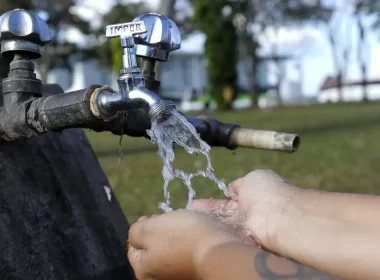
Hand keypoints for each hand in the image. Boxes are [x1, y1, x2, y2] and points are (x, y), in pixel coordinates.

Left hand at [127, 209, 251, 279]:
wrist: (221, 251)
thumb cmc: (182, 237)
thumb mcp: (150, 229)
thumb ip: (135, 232)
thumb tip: (137, 233)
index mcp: (144, 271)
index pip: (133, 247)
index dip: (142, 227)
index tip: (154, 216)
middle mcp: (159, 279)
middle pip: (152, 249)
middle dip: (159, 232)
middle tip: (170, 220)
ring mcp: (178, 276)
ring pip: (170, 250)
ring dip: (175, 237)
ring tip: (185, 225)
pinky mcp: (194, 272)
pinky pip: (186, 254)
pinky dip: (188, 244)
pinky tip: (196, 235)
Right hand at [193, 169, 298, 249]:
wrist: (278, 216)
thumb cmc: (266, 192)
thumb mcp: (252, 178)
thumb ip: (240, 184)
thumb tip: (232, 189)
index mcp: (251, 195)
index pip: (229, 199)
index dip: (214, 201)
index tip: (196, 203)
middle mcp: (247, 213)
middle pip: (223, 214)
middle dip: (207, 212)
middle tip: (189, 211)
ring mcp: (244, 228)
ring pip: (222, 224)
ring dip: (207, 222)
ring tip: (188, 220)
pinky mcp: (242, 241)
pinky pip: (224, 235)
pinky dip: (212, 232)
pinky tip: (196, 230)